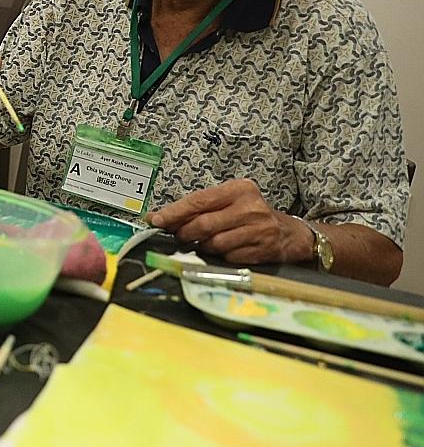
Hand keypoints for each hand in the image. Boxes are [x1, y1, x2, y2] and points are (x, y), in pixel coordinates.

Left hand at [149, 179, 312, 264]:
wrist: (291, 234)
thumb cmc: (252, 215)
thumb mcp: (229, 201)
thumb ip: (199, 207)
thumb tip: (161, 218)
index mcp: (239, 189)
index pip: (198, 201)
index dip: (173, 213)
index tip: (156, 220)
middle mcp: (250, 208)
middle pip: (203, 224)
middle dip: (184, 233)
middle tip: (178, 235)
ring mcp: (258, 230)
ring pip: (213, 243)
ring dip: (202, 246)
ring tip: (204, 242)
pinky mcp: (262, 249)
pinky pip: (228, 256)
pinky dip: (219, 255)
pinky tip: (224, 249)